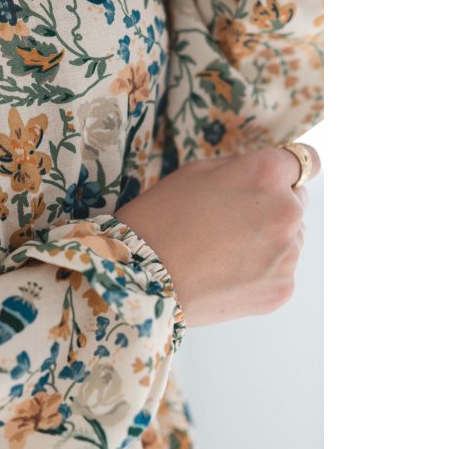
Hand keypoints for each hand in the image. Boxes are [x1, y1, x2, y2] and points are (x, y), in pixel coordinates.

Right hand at [115, 145, 320, 326]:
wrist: (142, 277)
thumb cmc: (161, 217)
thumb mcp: (197, 172)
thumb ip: (242, 167)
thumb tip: (268, 174)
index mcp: (266, 174)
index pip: (307, 161)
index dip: (289, 170)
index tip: (283, 178)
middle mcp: (286, 210)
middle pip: (297, 201)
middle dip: (273, 206)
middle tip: (231, 222)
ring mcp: (287, 254)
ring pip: (290, 239)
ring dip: (268, 240)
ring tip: (223, 252)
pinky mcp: (282, 288)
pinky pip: (280, 271)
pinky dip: (260, 272)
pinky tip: (225, 273)